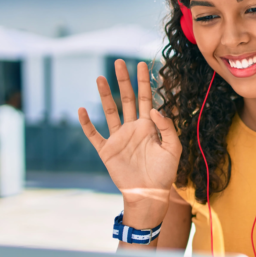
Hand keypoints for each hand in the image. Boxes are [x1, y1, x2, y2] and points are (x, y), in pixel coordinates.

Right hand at [77, 60, 180, 226]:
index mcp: (149, 127)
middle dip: (124, 81)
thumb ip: (167, 127)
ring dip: (105, 95)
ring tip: (100, 78)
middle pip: (128, 100)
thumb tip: (155, 109)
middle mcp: (133, 128)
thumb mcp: (173, 149)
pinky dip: (87, 124)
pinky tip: (82, 110)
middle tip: (119, 62)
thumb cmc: (164, 174)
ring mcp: (119, 138)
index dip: (144, 82)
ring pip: (110, 112)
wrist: (149, 194)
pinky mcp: (107, 150)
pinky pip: (94, 135)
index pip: (147, 99)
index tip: (142, 65)